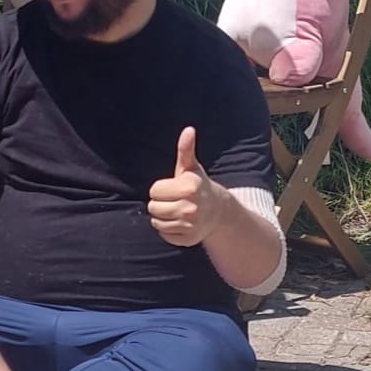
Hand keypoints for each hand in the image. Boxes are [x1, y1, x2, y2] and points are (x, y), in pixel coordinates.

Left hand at [147, 127, 226, 246]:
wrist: (218, 211)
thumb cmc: (197, 185)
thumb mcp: (190, 167)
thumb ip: (186, 149)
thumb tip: (188, 130)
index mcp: (189, 188)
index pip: (154, 191)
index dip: (160, 189)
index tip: (173, 188)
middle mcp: (191, 208)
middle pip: (153, 208)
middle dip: (159, 203)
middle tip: (174, 200)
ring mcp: (191, 226)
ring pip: (157, 223)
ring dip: (162, 217)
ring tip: (175, 210)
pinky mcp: (188, 240)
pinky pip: (164, 235)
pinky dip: (168, 230)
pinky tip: (179, 223)